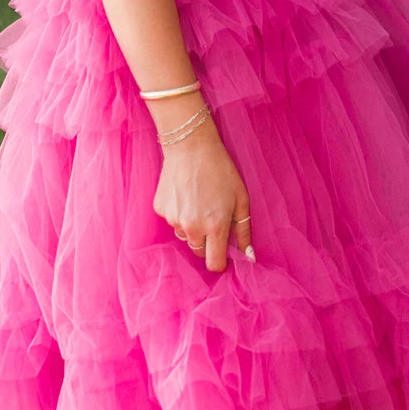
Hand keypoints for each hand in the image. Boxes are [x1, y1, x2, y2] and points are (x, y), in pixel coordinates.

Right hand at [152, 116, 254, 271]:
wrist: (190, 145)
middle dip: (207, 241)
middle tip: (212, 217)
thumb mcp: (241, 199)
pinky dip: (179, 212)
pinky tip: (184, 193)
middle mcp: (192, 228)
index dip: (220, 260)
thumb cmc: (220, 170)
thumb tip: (248, 257)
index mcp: (215, 227)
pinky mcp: (160, 209)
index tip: (223, 251)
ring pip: (185, 234)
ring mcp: (173, 219)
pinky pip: (172, 220)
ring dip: (192, 226)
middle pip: (198, 251)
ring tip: (198, 200)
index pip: (214, 264)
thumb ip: (244, 231)